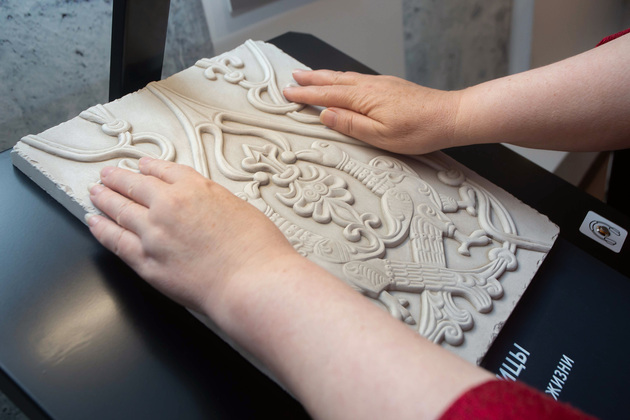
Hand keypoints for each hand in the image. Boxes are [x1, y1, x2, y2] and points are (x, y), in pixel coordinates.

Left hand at [86, 158, 295, 314]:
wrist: (253, 283)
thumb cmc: (258, 250)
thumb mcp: (241, 208)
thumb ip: (215, 202)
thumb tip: (205, 206)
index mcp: (195, 188)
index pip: (163, 171)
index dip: (148, 167)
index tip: (141, 166)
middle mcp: (169, 206)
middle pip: (135, 185)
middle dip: (118, 178)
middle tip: (108, 175)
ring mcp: (153, 234)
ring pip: (120, 209)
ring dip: (104, 199)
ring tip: (95, 193)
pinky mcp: (146, 262)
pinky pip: (115, 241)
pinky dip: (102, 229)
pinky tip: (94, 222)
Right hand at [283, 69, 462, 153]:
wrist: (450, 116)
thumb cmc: (419, 130)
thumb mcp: (380, 136)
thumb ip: (351, 124)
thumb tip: (326, 115)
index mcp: (364, 98)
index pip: (326, 95)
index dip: (306, 94)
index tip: (288, 92)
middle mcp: (370, 86)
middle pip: (333, 80)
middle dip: (311, 79)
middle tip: (293, 77)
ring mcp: (381, 83)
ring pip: (345, 77)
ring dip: (325, 76)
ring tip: (311, 75)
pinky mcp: (391, 85)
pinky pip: (358, 78)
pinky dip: (343, 78)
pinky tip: (344, 80)